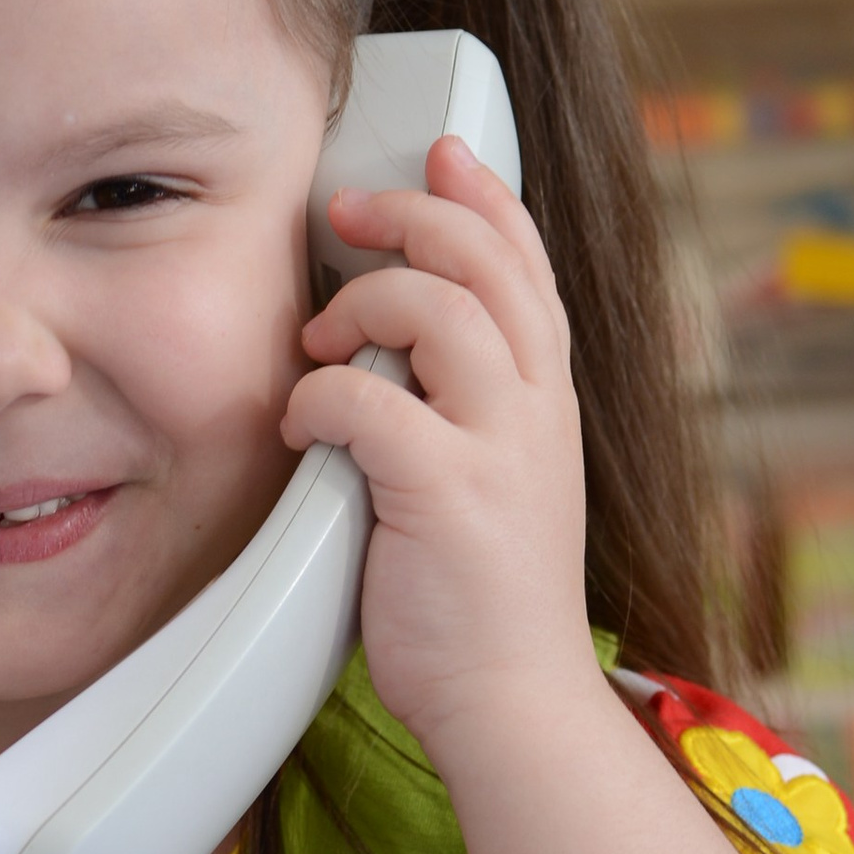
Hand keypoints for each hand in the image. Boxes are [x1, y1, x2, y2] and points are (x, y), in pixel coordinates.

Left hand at [286, 134, 596, 764]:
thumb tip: (392, 352)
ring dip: (360, 305)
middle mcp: (535, 410)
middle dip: (409, 213)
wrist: (514, 702)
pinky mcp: (446, 494)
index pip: (528, 265)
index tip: (439, 151)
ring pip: (435, 309)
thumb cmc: (486, 602)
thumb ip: (469, 410)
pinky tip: (306, 426)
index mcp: (547, 401)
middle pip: (485, 260)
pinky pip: (367, 401)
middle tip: (345, 213)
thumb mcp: (501, 481)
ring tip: (322, 344)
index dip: (483, 195)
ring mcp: (499, 449)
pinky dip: (321, 398)